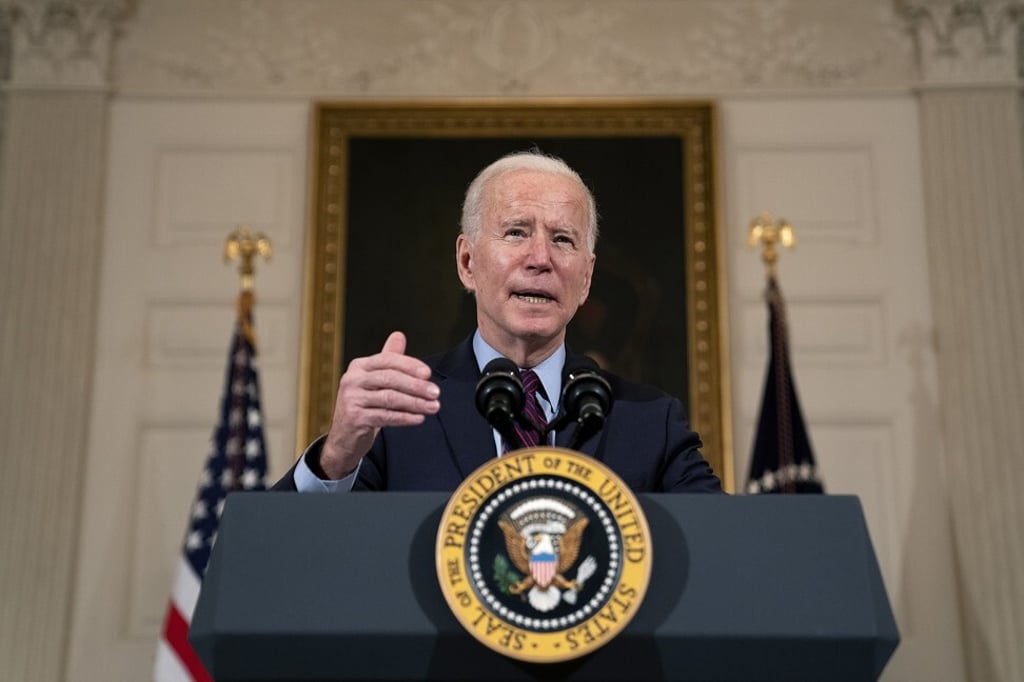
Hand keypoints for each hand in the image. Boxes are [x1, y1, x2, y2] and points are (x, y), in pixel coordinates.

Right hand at [319, 331, 439, 478]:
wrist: (344, 436)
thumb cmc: (364, 405)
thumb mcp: (374, 380)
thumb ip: (388, 359)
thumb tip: (399, 335)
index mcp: (358, 366)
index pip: (387, 360)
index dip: (410, 365)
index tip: (428, 373)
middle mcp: (352, 380)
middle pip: (390, 378)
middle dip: (416, 385)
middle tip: (435, 392)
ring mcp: (351, 399)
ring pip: (390, 398)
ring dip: (415, 403)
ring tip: (433, 407)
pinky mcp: (354, 418)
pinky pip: (385, 416)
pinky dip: (405, 417)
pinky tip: (419, 418)